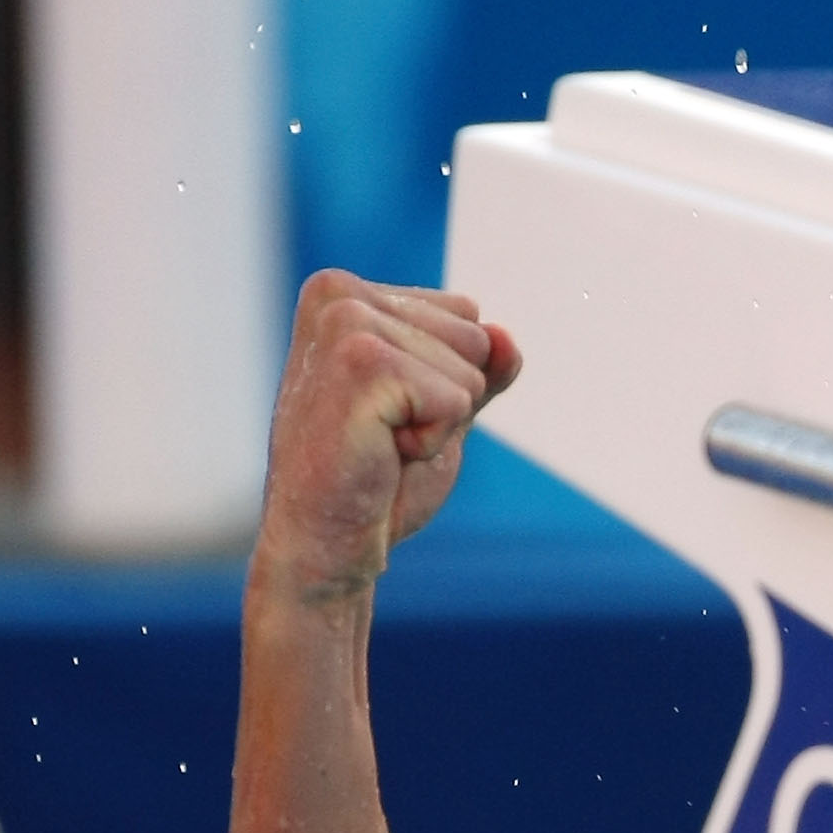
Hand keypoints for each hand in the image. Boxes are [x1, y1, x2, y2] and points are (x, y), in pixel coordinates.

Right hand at [252, 272, 521, 599]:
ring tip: (378, 442)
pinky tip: (379, 452)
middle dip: (446, 401)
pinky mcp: (361, 361)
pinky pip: (457, 400)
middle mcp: (339, 293)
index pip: (466, 316)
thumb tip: (506, 337)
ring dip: (438, 423)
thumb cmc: (376, 478)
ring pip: (470, 369)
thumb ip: (478, 370)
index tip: (390, 412)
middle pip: (475, 337)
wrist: (325, 541)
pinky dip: (431, 441)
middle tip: (384, 434)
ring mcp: (345, 322)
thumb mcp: (440, 412)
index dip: (447, 381)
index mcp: (347, 291)